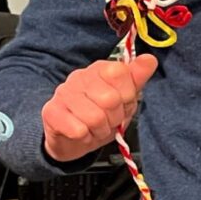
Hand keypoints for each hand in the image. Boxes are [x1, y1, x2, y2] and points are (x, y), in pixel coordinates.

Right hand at [42, 55, 158, 162]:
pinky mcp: (51, 112)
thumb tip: (149, 59)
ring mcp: (63, 92)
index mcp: (100, 69)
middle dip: (114, 117)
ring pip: (94, 117)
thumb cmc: (102, 117)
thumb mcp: (125, 99)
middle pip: (110, 99)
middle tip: (108, 121)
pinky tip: (82, 134)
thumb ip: (137, 78)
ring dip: (100, 130)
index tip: (122, 104)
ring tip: (96, 128)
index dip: (127, 96)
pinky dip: (86, 137)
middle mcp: (80, 76)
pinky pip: (78, 130)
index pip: (120, 73)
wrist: (74, 140)